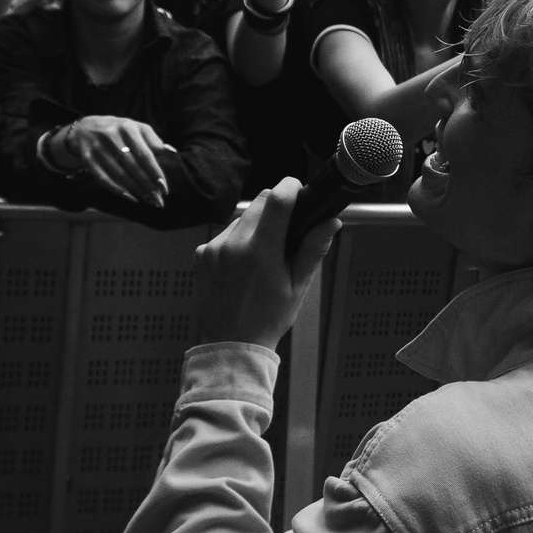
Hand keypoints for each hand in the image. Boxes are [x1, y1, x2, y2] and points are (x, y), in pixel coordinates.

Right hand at [50, 115, 174, 205]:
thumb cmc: (119, 131)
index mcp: (127, 127)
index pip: (144, 154)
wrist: (85, 128)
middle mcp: (112, 136)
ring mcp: (98, 148)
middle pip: (133, 166)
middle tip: (158, 200)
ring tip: (148, 200)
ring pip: (119, 174)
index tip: (164, 187)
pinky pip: (103, 178)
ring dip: (135, 190)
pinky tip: (131, 197)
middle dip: (147, 185)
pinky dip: (117, 190)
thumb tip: (171, 152)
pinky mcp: (87, 159)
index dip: (155, 172)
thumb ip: (153, 139)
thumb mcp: (137, 128)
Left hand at [195, 179, 338, 347]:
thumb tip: (331, 222)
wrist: (229, 345)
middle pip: (260, 201)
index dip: (291, 187)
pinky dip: (238, 240)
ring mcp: (214, 248)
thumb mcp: (297, 287)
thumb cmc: (267, 319)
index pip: (277, 199)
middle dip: (277, 207)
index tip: (298, 189)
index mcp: (261, 252)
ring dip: (256, 225)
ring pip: (242, 217)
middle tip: (286, 231)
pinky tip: (243, 265)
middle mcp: (234, 245)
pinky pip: (225, 233)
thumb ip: (313, 250)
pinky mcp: (202, 253)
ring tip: (263, 255)